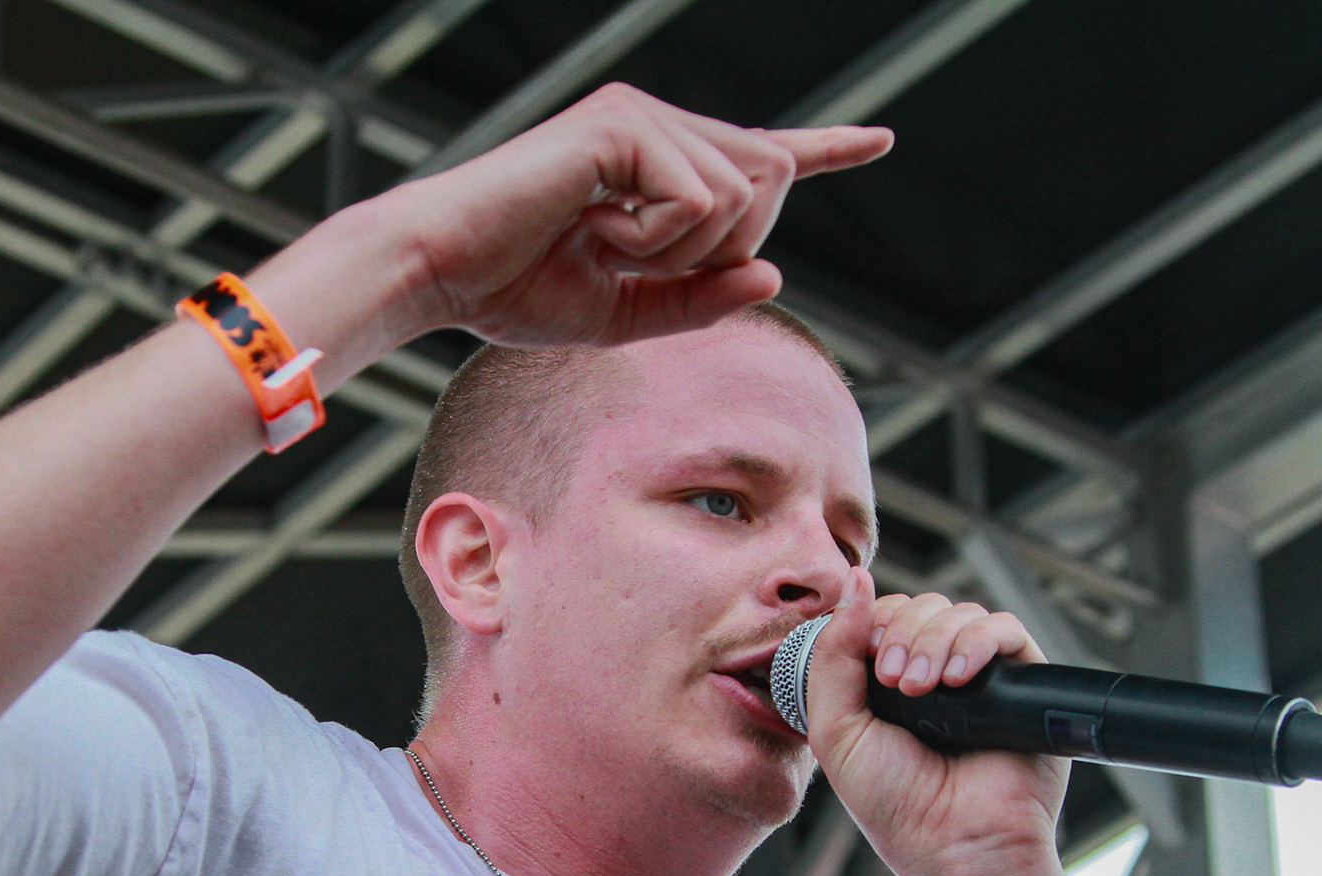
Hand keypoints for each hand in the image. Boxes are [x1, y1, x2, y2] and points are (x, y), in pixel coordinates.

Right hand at [388, 83, 891, 345]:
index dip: (826, 149)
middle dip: (726, 245)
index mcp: (662, 162)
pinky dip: (655, 238)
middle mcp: (660, 125)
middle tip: (637, 260)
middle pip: (770, 179)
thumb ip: (703, 298)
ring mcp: (643, 117)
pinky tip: (595, 228)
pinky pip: (699, 199)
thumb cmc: (514, 290)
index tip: (881, 141)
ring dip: (684, 249)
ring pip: (743, 194)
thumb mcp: (626, 313)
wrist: (440, 272)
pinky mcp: (624, 125)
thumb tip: (776, 274)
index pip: (761, 156)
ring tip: (605, 243)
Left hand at [801, 569, 1069, 875]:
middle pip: (921, 607)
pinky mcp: (1023, 683)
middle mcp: (937, 673)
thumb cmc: (895, 803)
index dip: (873, 624)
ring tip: (924, 688)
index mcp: (889, 682)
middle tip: (897, 684)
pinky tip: (960, 678)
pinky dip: (978, 641)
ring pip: (959, 613)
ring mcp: (981, 676)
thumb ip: (833, 654)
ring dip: (935, 640)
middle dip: (903, 634)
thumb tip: (855, 581)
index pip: (883, 616)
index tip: (871, 667)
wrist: (955, 846)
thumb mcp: (837, 728)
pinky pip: (1005, 629)